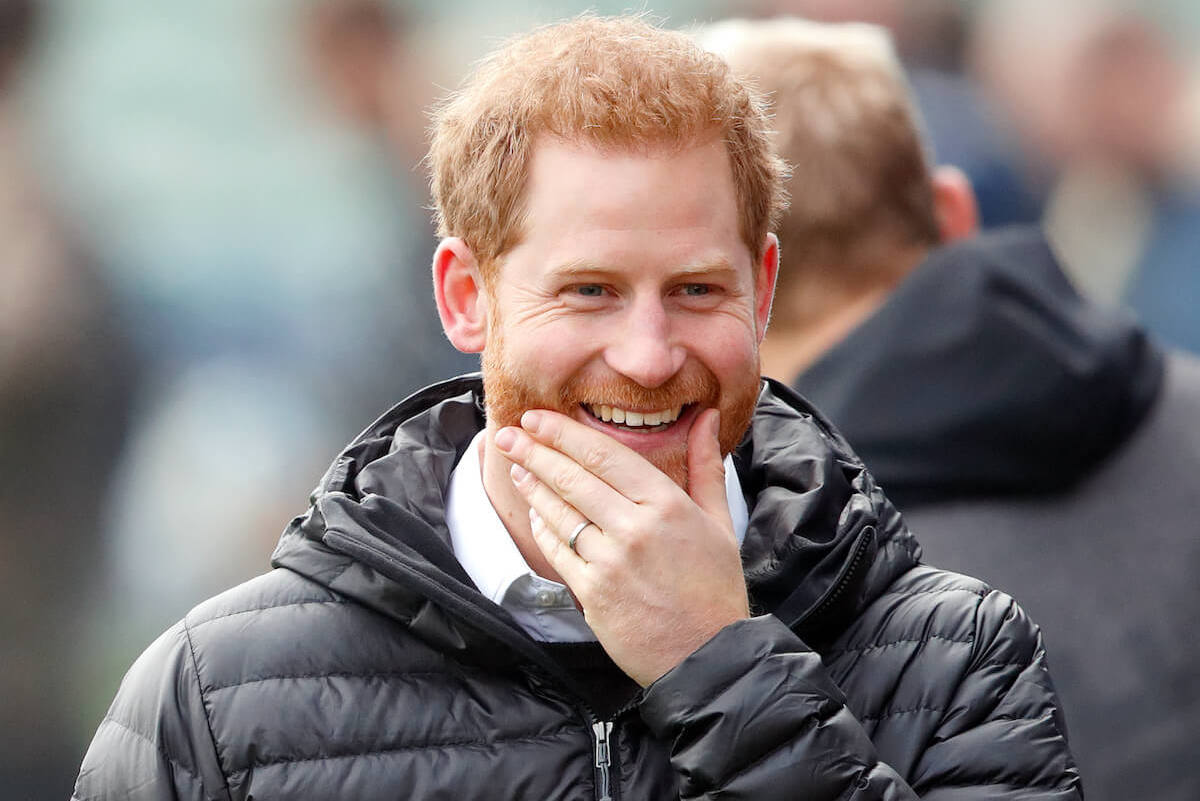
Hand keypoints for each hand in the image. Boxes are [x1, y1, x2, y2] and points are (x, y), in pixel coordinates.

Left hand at [495, 407, 749, 685]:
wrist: (707, 657)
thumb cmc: (715, 588)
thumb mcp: (719, 521)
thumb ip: (706, 465)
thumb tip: (707, 418)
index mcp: (667, 504)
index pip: (604, 455)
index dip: (565, 434)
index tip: (539, 418)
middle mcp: (635, 528)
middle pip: (573, 478)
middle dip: (535, 450)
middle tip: (508, 432)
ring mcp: (610, 561)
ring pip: (559, 512)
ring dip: (532, 485)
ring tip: (516, 465)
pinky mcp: (592, 592)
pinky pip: (557, 550)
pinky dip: (542, 527)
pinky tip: (535, 512)